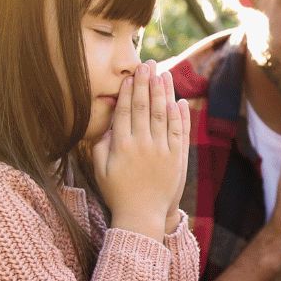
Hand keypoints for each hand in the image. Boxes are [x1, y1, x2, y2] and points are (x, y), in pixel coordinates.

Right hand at [92, 60, 190, 239]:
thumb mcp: (100, 170)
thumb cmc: (117, 192)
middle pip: (144, 108)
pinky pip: (179, 132)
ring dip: (163, 93)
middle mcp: (143, 145)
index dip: (128, 92)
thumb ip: (102, 145)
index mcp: (122, 146)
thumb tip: (109, 124)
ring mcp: (162, 151)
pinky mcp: (176, 158)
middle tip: (146, 65)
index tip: (129, 76)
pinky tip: (179, 100)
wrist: (142, 216)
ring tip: (163, 74)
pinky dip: (180, 115)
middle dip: (145, 84)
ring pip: (163, 115)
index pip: (125, 111)